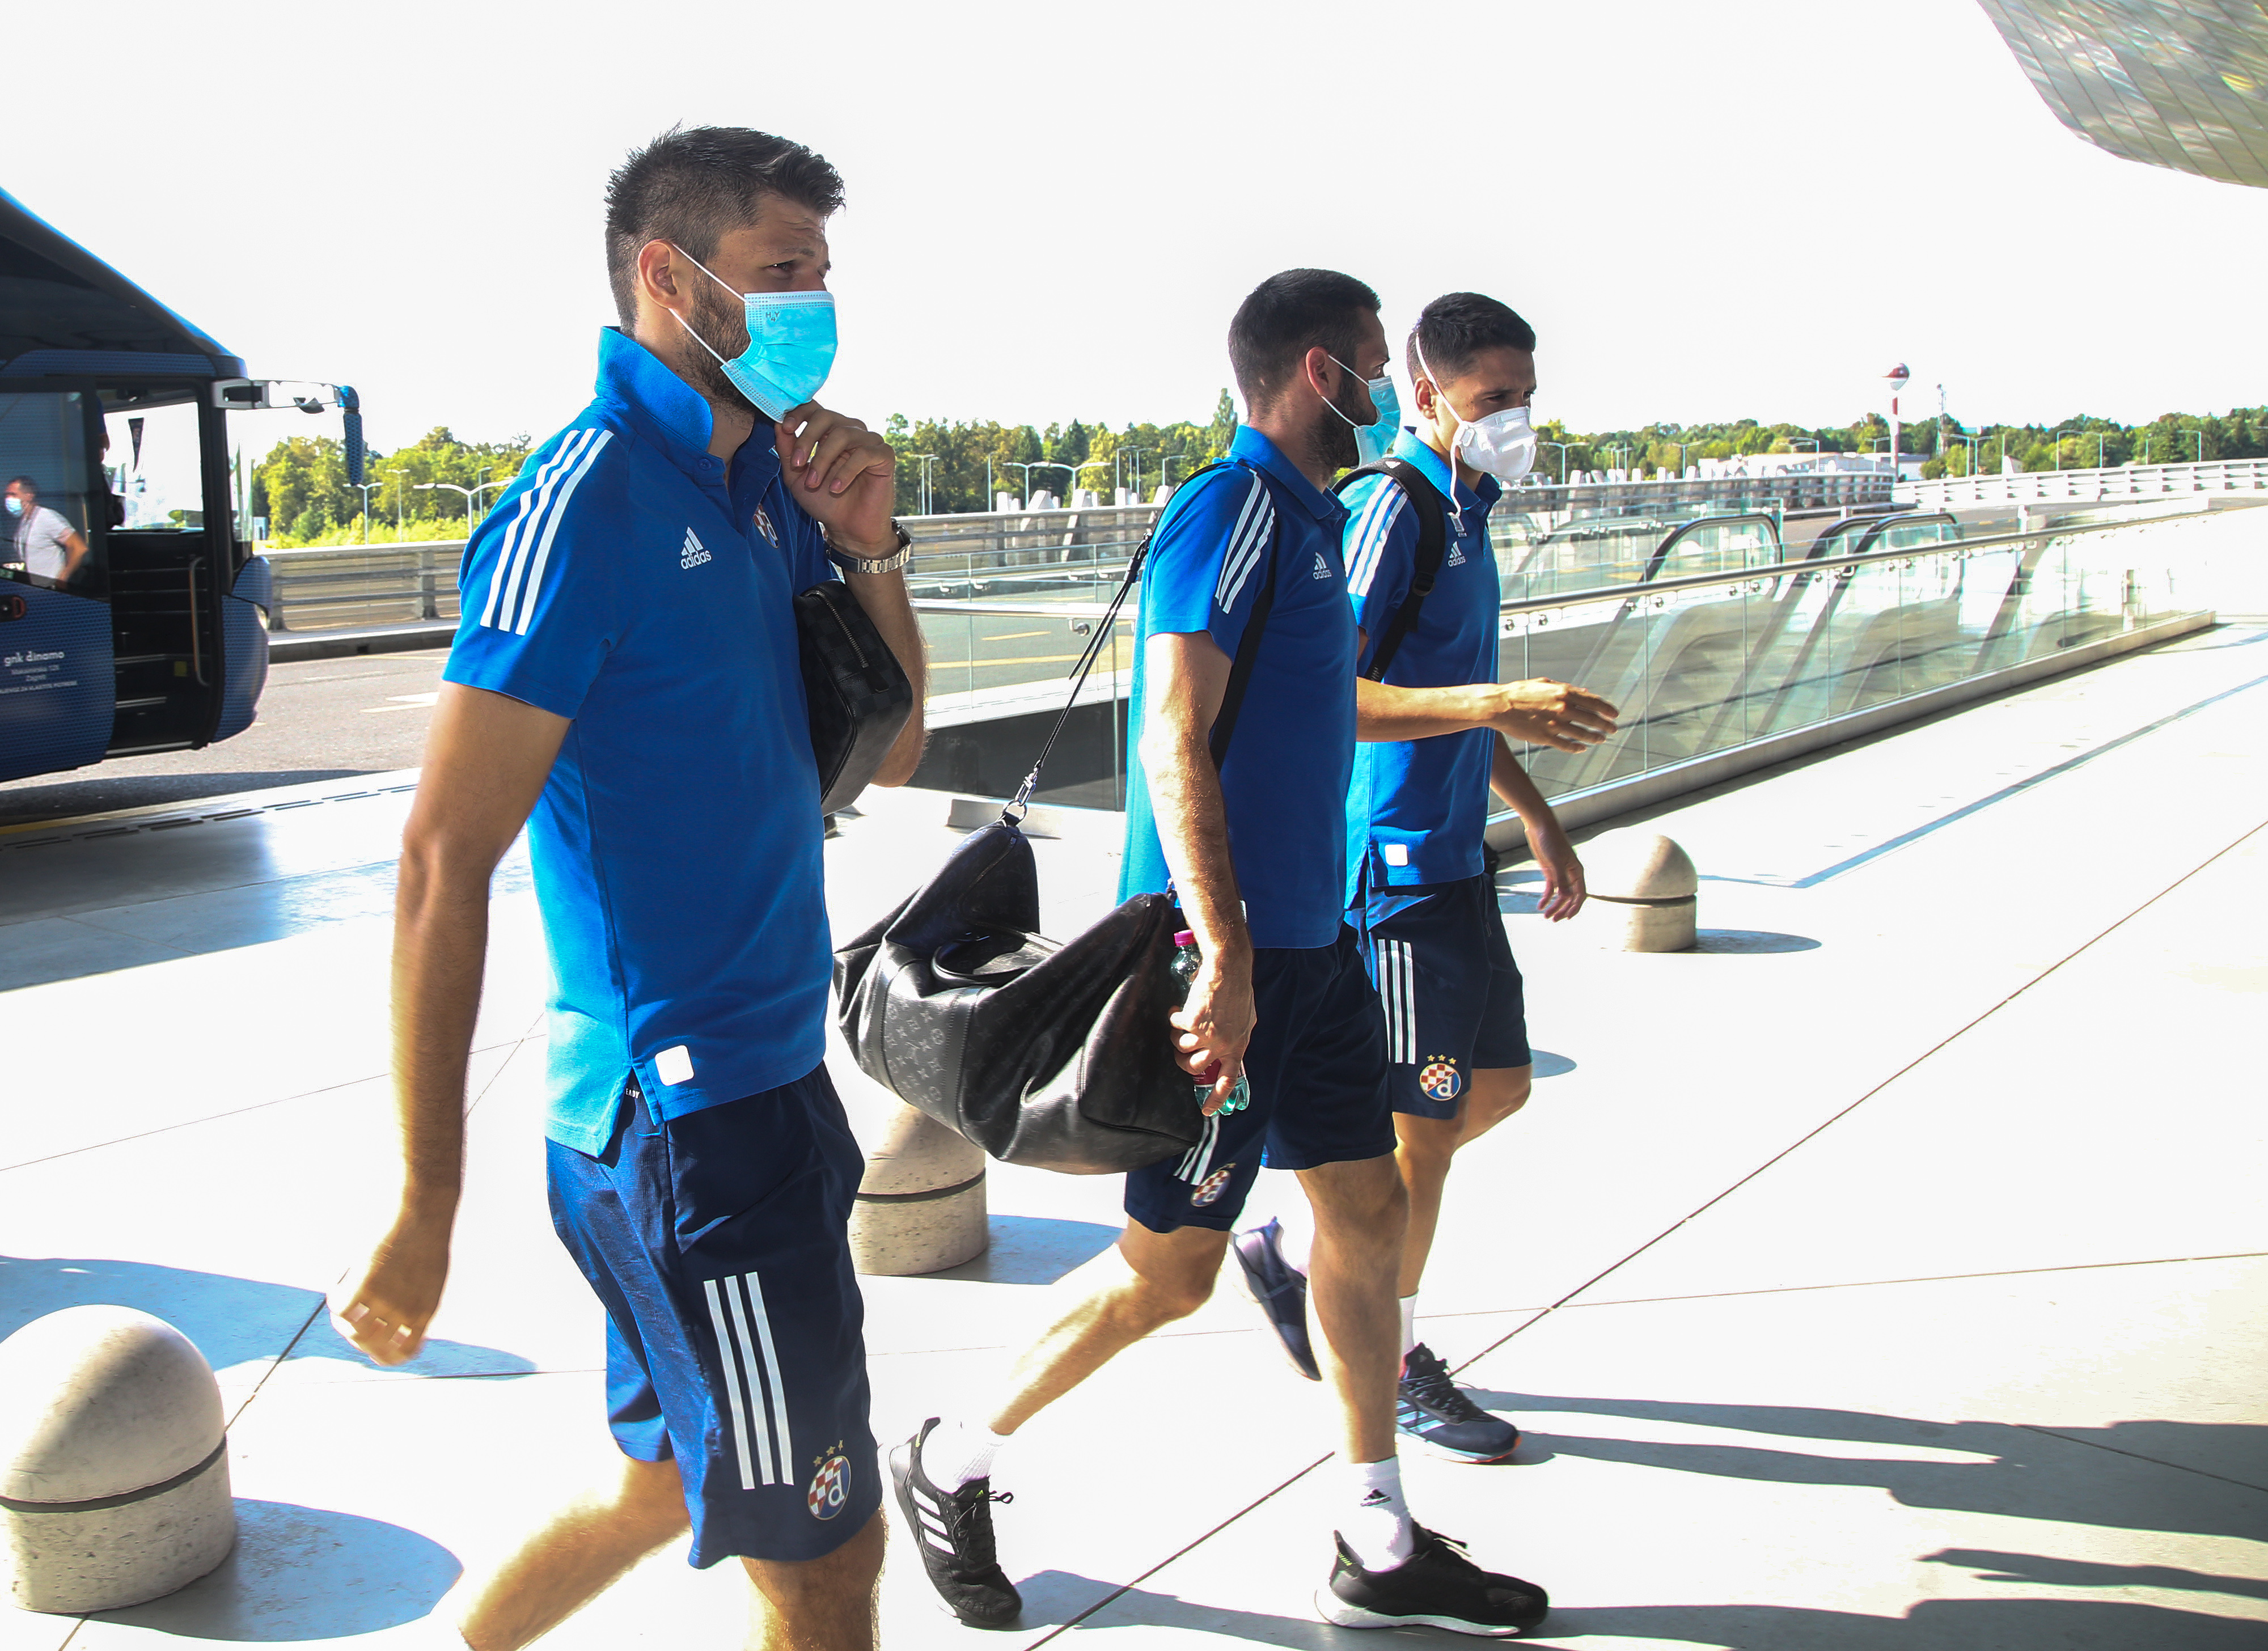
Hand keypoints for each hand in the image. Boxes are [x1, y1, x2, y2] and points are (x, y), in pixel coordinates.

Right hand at [329, 1206, 452, 1366]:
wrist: (425, 1218)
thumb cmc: (428, 1247)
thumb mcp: (430, 1283)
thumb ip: (414, 1308)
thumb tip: (394, 1328)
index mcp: (424, 1315)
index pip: (401, 1354)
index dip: (384, 1356)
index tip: (374, 1348)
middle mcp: (405, 1313)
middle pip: (372, 1345)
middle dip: (358, 1339)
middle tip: (352, 1323)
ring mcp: (385, 1300)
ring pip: (352, 1330)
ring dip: (342, 1323)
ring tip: (342, 1306)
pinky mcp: (366, 1284)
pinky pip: (340, 1308)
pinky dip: (334, 1301)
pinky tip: (336, 1288)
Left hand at [775, 402, 895, 550]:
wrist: (847, 528)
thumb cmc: (824, 501)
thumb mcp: (796, 476)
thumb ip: (787, 450)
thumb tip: (777, 423)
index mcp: (828, 432)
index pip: (815, 408)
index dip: (799, 413)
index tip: (786, 428)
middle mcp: (849, 431)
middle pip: (827, 416)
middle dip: (807, 439)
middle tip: (797, 465)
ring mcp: (868, 441)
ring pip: (843, 434)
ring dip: (823, 459)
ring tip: (814, 483)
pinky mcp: (884, 455)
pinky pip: (864, 453)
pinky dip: (847, 471)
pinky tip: (837, 488)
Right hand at [1171, 946, 1255, 1116]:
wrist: (1229, 970)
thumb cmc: (1238, 992)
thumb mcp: (1245, 1021)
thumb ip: (1237, 1038)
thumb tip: (1228, 1050)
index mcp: (1238, 1046)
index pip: (1228, 1080)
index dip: (1216, 1098)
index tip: (1207, 1112)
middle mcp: (1223, 1045)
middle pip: (1195, 1067)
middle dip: (1183, 1061)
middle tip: (1181, 1049)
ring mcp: (1207, 1035)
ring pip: (1182, 1048)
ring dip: (1177, 1036)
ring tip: (1180, 1023)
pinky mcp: (1192, 1023)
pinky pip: (1175, 1026)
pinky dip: (1174, 1017)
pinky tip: (1178, 1008)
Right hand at [1490, 679, 1618, 752]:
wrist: (1500, 705)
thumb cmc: (1521, 692)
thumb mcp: (1545, 683)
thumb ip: (1567, 688)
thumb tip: (1586, 693)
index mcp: (1564, 692)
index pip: (1594, 702)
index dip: (1607, 709)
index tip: (1615, 715)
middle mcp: (1563, 708)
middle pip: (1592, 720)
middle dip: (1606, 726)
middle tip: (1613, 730)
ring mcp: (1555, 724)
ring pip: (1583, 734)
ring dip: (1595, 738)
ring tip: (1601, 739)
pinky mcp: (1545, 737)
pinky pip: (1566, 745)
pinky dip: (1577, 748)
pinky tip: (1582, 748)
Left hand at [1529, 826, 1586, 920]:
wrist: (1540, 827)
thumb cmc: (1551, 841)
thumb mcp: (1555, 861)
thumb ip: (1561, 880)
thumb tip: (1567, 898)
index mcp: (1577, 871)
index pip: (1580, 894)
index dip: (1575, 907)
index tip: (1567, 918)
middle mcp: (1570, 874)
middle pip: (1570, 897)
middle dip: (1562, 909)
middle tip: (1553, 919)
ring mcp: (1559, 873)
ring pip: (1560, 895)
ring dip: (1554, 906)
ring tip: (1546, 916)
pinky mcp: (1549, 871)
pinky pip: (1550, 888)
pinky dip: (1546, 897)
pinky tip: (1540, 906)